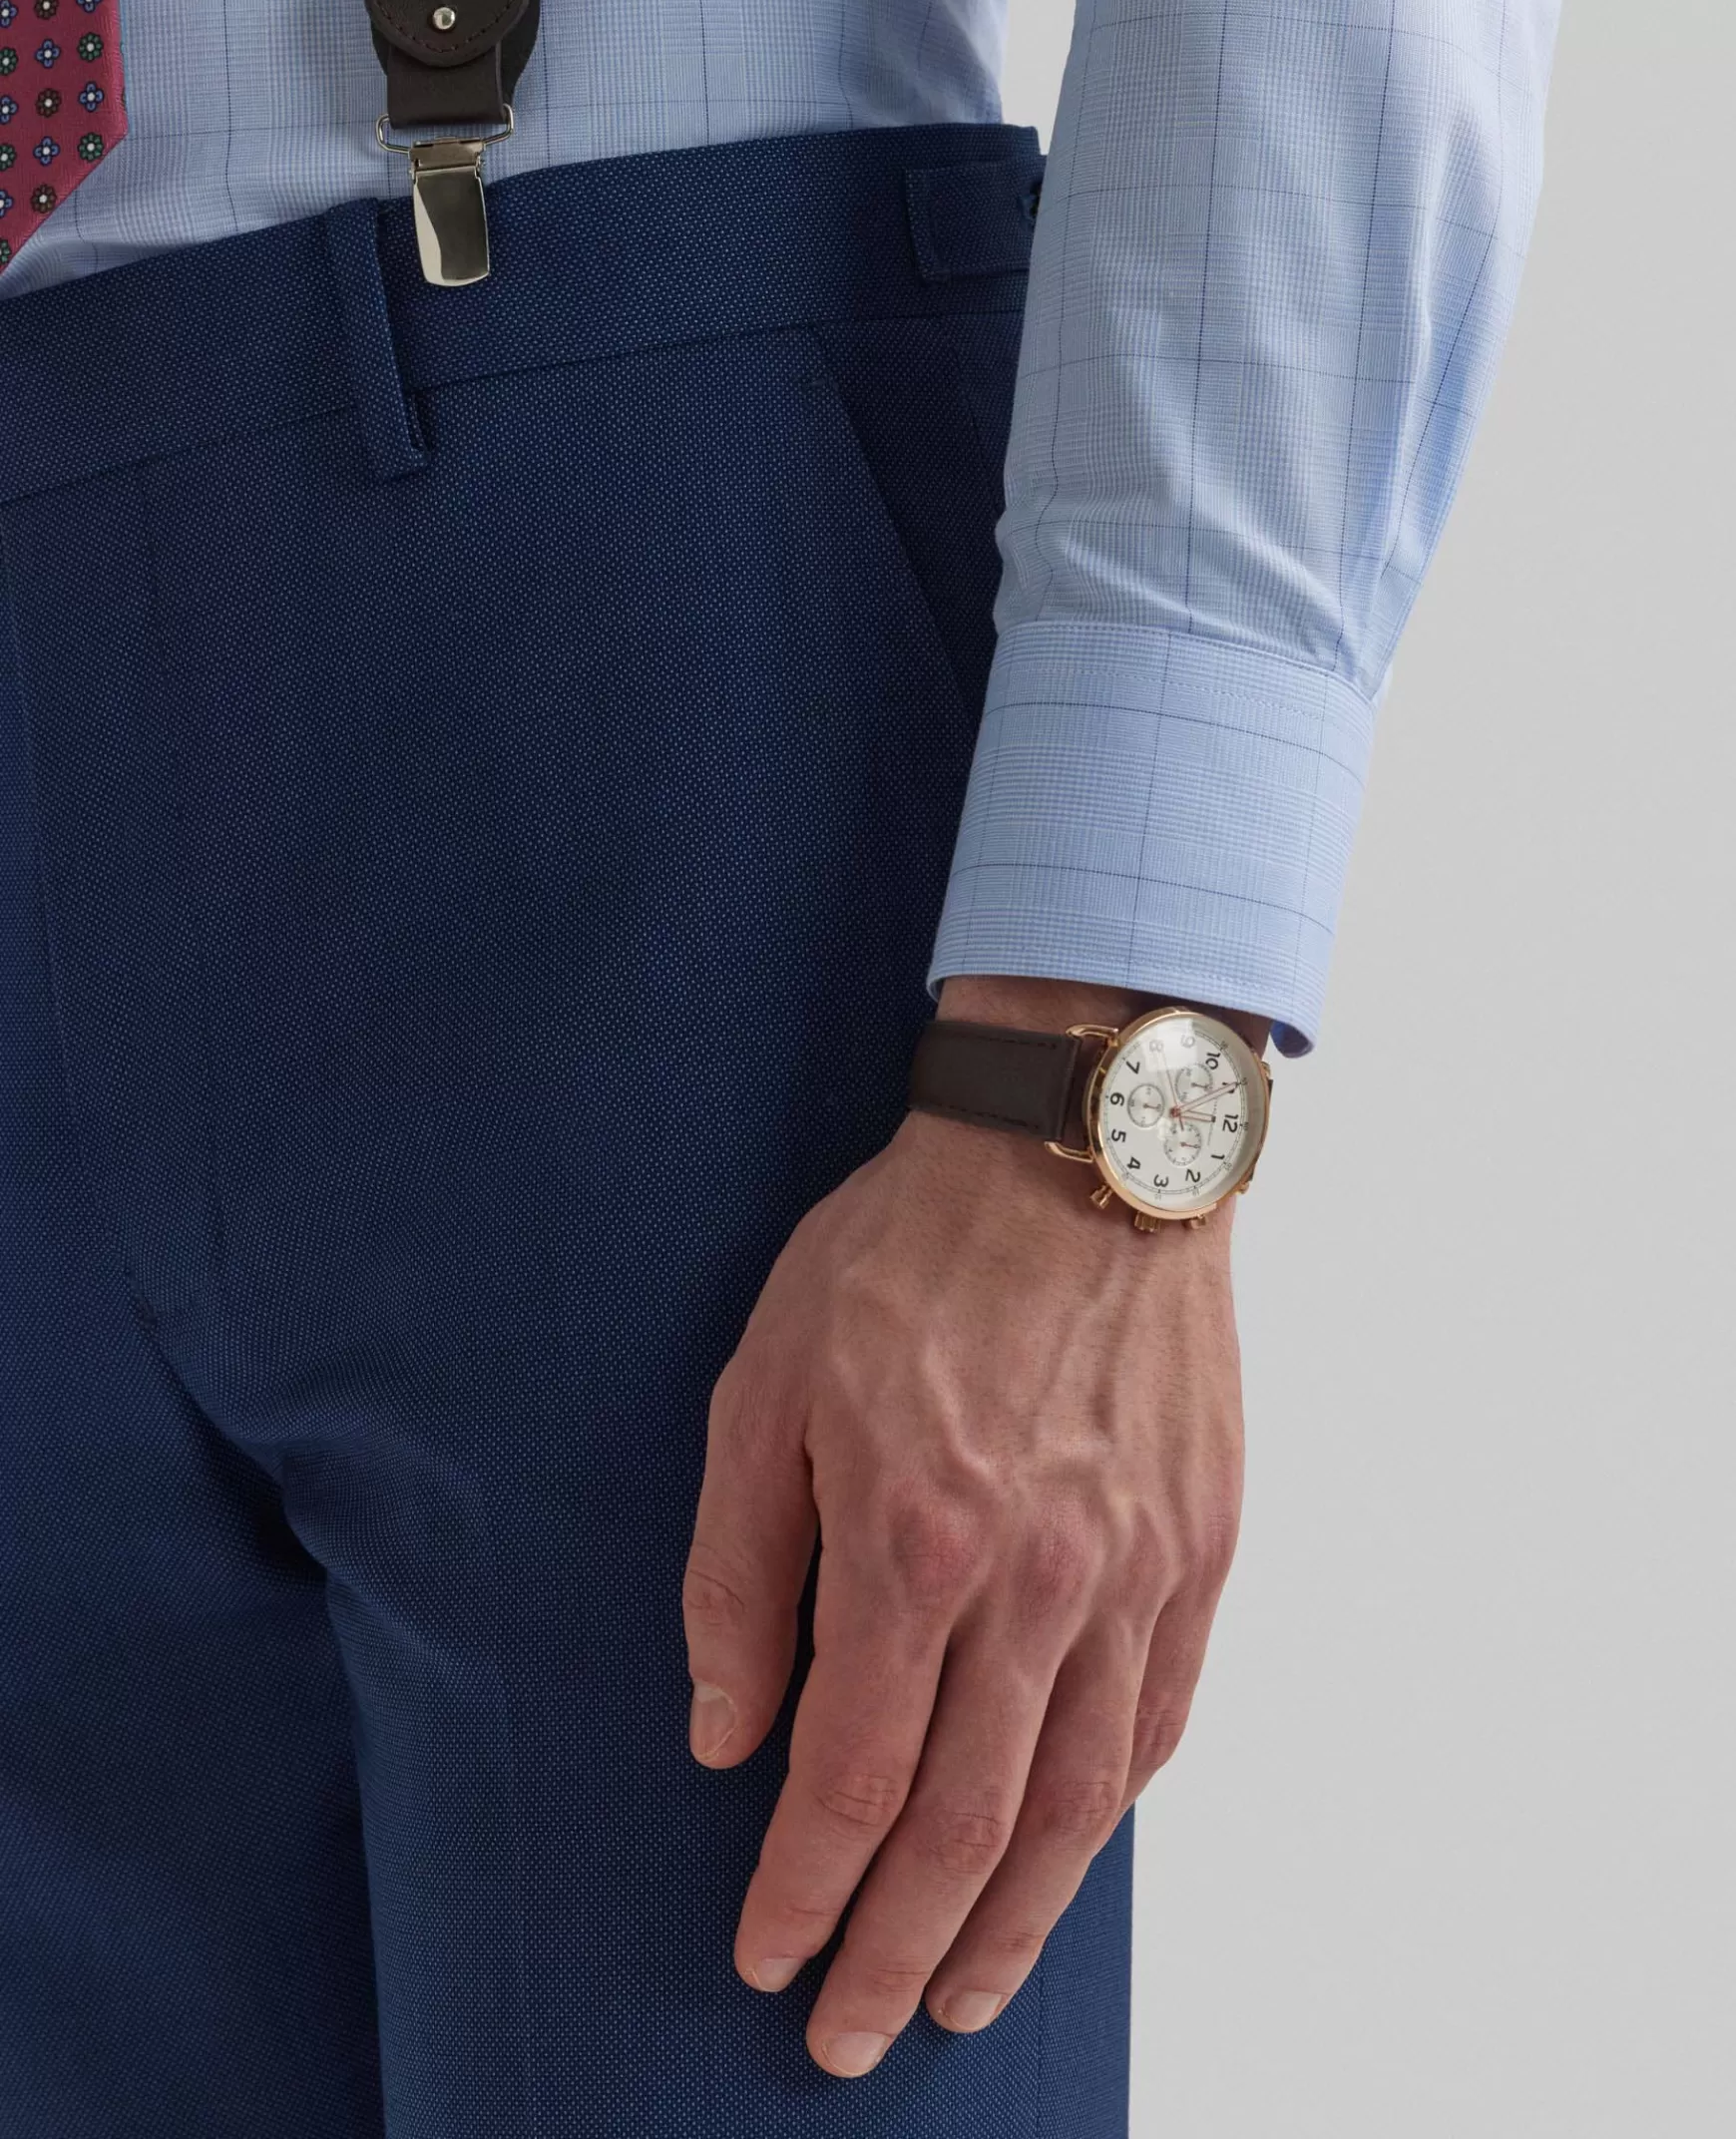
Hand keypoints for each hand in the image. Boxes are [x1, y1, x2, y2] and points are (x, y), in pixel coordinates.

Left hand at [680, 976, 1257, 2077]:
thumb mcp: (764, 1385)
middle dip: (897, 1951)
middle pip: (966, 1824)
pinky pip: (1161, 1717)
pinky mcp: (1203, 1543)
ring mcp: (1139, 1568)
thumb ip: (738, 1574)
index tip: (766, 1956)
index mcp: (915, 1539)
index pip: (850, 1776)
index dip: (803, 1889)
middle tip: (850, 2036)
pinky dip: (1109, 1814)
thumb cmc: (902, 1253)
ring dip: (1013, 1921)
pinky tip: (1066, 1859)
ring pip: (1080, 1802)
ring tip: (960, 1996)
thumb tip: (723, 1736)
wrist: (1076, 1146)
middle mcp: (1041, 1579)